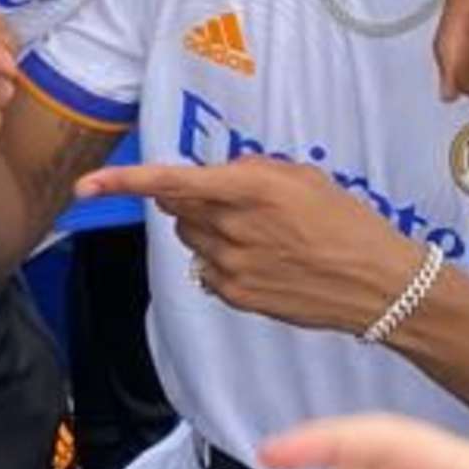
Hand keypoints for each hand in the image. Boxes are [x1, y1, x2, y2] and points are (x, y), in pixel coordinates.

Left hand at [76, 159, 424, 335]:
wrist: (383, 286)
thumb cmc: (348, 222)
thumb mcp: (302, 177)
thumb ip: (250, 171)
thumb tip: (216, 177)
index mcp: (248, 190)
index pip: (170, 182)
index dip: (122, 182)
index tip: (86, 187)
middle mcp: (232, 228)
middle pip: (176, 210)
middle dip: (189, 200)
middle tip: (232, 201)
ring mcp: (232, 267)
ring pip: (191, 240)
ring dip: (207, 230)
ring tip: (260, 234)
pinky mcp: (238, 297)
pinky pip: (207, 271)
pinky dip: (222, 261)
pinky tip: (264, 262)